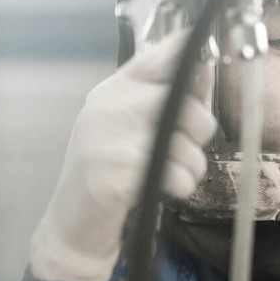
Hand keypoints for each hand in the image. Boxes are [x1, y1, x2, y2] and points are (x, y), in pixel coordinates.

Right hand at [29, 30, 217, 280]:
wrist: (73, 223)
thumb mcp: (126, 125)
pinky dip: (181, 186)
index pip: (155, 58)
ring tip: (174, 174)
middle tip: (189, 146)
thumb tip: (205, 69)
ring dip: (192, 164)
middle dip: (199, 127)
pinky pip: (174, 174)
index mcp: (112, 90)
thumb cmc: (108, 172)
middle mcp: (108, 108)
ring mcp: (107, 141)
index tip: (206, 66)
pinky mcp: (114, 175)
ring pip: (183, 142)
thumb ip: (161, 98)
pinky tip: (166, 190)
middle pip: (180, 100)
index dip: (189, 57)